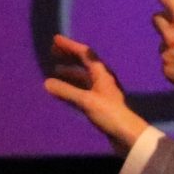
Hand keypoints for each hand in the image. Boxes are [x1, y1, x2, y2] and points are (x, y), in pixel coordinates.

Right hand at [43, 33, 150, 153]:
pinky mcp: (100, 103)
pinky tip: (63, 90)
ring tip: (54, 70)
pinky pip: (83, 89)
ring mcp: (101, 90)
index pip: (84, 53)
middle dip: (69, 56)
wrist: (126, 133)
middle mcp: (102, 78)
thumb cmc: (109, 113)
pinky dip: (72, 86)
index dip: (69, 45)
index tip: (55, 40)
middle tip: (53, 52)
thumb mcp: (86, 101)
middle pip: (84, 62)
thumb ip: (66, 91)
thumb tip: (47, 83)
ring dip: (70, 72)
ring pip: (83, 76)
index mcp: (101, 73)